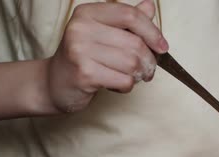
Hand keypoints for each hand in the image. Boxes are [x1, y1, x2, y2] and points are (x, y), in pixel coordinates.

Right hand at [45, 0, 167, 112]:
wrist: (55, 83)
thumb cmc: (84, 58)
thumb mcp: (104, 33)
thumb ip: (127, 21)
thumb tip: (149, 6)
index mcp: (88, 13)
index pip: (130, 15)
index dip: (152, 32)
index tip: (163, 47)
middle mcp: (81, 28)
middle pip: (135, 44)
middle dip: (148, 61)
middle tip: (146, 70)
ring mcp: (80, 50)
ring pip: (132, 64)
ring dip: (138, 75)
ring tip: (130, 77)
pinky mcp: (84, 74)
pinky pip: (124, 81)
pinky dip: (127, 86)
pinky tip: (116, 84)